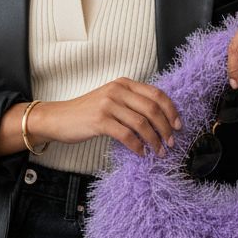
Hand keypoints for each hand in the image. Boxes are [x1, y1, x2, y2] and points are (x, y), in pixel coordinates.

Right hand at [30, 78, 182, 157]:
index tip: (178, 125)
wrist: (58, 118)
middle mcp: (117, 90)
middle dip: (165, 128)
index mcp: (124, 83)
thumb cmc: (87, 112)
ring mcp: (108, 105)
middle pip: (152, 109)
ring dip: (154, 141)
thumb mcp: (111, 100)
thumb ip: (132, 103)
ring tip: (159, 152)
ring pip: (142, 123)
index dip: (171, 110)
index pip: (156, 93)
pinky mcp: (100, 121)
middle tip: (170, 142)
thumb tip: (159, 120)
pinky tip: (141, 154)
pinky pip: (127, 135)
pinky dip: (138, 147)